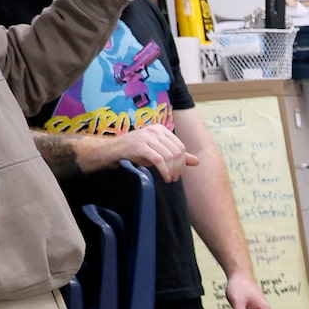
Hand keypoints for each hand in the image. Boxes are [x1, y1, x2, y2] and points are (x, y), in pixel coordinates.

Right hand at [74, 122, 194, 180]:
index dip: (183, 162)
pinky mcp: (140, 146)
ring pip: (169, 156)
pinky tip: (165, 178)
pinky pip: (159, 160)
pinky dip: (165, 171)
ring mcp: (147, 137)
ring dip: (172, 171)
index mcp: (161, 129)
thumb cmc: (135, 151)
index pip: (181, 147)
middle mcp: (155, 130)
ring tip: (169, 179)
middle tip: (174, 178)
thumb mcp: (158, 151)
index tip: (178, 173)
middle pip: (177, 152)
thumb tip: (197, 161)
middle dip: (178, 168)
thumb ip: (177, 155)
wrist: (111, 150)